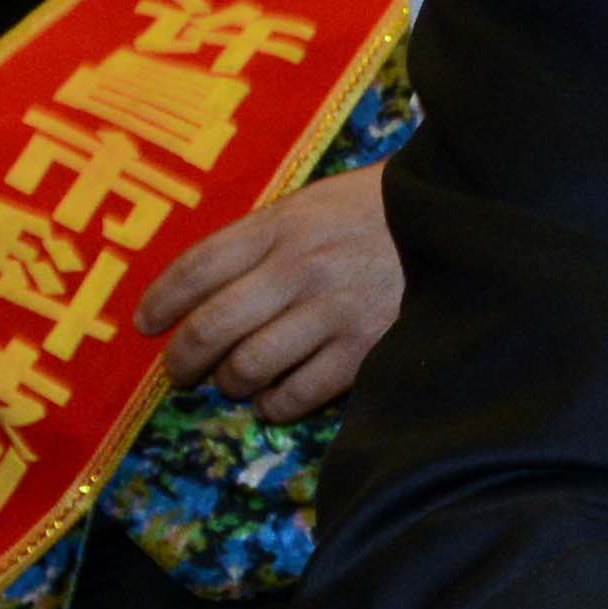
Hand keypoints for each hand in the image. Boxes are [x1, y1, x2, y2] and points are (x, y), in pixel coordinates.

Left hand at [138, 165, 402, 406]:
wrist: (461, 225)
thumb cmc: (379, 212)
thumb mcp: (315, 204)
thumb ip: (263, 239)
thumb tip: (204, 286)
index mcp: (283, 225)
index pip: (198, 267)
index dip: (161, 301)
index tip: (146, 324)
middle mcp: (300, 268)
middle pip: (212, 325)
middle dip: (183, 358)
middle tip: (179, 371)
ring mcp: (333, 312)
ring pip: (249, 366)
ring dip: (230, 382)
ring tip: (233, 381)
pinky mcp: (365, 350)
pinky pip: (297, 393)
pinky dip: (274, 404)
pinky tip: (273, 398)